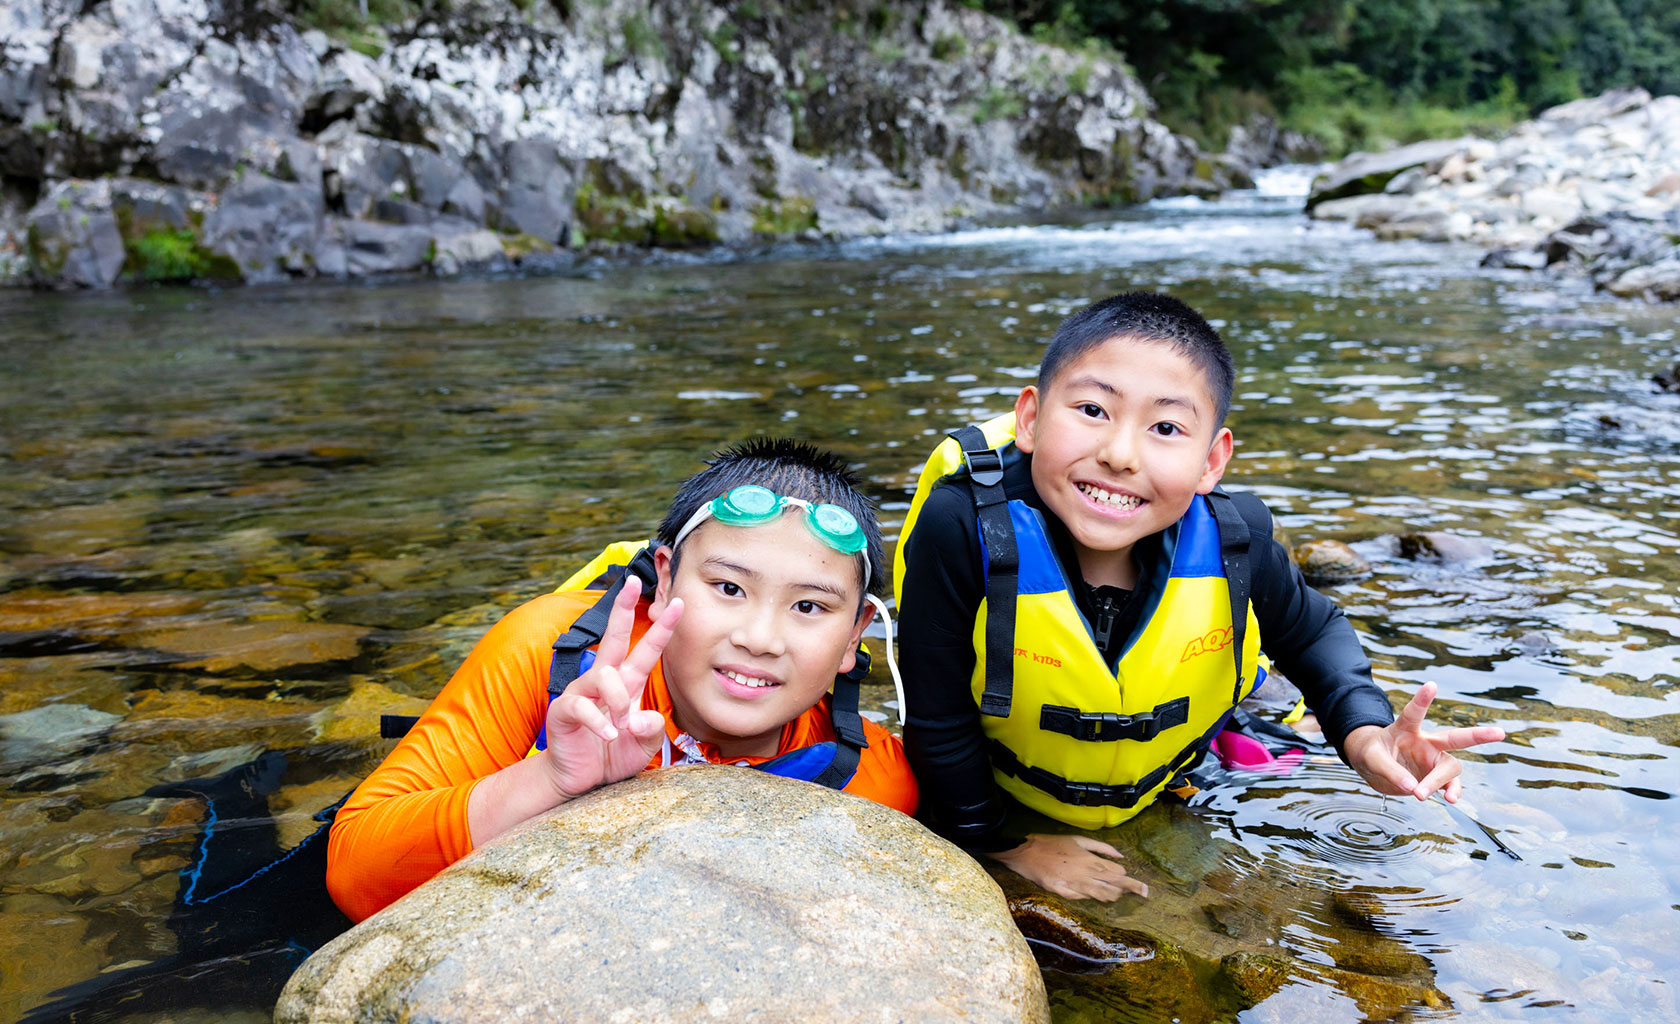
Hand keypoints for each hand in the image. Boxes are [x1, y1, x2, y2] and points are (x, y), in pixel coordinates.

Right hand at [542, 577, 681, 800]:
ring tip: (621, 725)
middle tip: (631, 581)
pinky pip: (581, 706)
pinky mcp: (563, 710)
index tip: (679, 603)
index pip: (647, 650)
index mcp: (627, 684)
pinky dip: (599, 722)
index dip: (663, 627)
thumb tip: (644, 717)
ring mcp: (582, 692)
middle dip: (622, 608)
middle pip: (613, 637)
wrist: (579, 778)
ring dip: (617, 700)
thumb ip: (650, 731)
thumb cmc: (611, 756)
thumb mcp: (642, 747)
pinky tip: (609, 735)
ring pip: (604, 675)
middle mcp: (604, 681)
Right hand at [987, 833, 1147, 900]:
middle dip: (1131, 889)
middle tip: (1145, 893)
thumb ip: (1101, 848)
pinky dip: (1093, 897)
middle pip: (1115, 885)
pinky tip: (1098, 897)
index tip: (1136, 881)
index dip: (1128, 877)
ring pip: (1103, 895)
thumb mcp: (1079, 839)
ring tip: (1122, 896)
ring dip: (1114, 896)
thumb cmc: (1053, 844)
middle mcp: (1086, 874)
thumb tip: (1121, 856)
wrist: (1026, 852)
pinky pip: (1084, 898)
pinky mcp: (1064, 893)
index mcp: (1091, 860)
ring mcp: (1075, 886)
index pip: (1118, 872)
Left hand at [1343, 681, 1504, 802]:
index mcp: (1406, 729)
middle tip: (1500, 733)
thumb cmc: (1372, 755)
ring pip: (1450, 768)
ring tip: (1419, 794)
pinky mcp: (1435, 777)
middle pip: (1455, 738)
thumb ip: (1390, 771)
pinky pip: (1450, 785)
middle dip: (1478, 735)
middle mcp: (1426, 743)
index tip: (1431, 684)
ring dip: (1438, 782)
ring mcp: (1433, 760)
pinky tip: (1449, 799)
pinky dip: (1451, 792)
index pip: (1414, 712)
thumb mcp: (1371, 760)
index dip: (1422, 699)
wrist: (1374, 769)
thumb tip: (1413, 788)